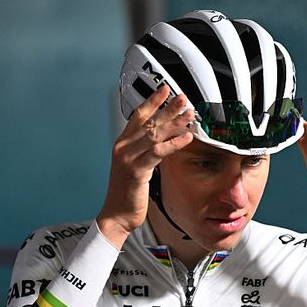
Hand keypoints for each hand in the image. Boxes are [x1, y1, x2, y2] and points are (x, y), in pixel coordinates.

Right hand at [97, 85, 194, 246]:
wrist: (117, 215)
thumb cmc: (127, 194)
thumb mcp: (136, 167)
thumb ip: (147, 152)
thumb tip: (164, 140)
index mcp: (122, 144)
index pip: (138, 116)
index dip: (152, 101)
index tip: (165, 90)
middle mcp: (123, 147)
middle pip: (149, 122)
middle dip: (168, 108)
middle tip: (183, 98)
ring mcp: (128, 158)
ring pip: (154, 134)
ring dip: (174, 123)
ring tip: (189, 114)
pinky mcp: (136, 170)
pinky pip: (158, 152)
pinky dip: (174, 143)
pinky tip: (186, 137)